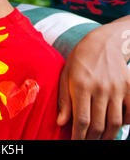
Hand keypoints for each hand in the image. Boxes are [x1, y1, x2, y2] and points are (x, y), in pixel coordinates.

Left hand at [57, 21, 129, 139]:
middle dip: (91, 139)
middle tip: (86, 142)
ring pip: (114, 122)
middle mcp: (100, 87)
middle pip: (98, 125)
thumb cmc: (80, 58)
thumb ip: (64, 99)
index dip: (78, 137)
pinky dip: (125, 123)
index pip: (81, 120)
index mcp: (82, 84)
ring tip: (100, 140)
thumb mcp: (66, 74)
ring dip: (107, 136)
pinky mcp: (129, 86)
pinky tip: (116, 125)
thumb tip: (61, 123)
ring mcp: (117, 87)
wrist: (104, 42)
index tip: (74, 143)